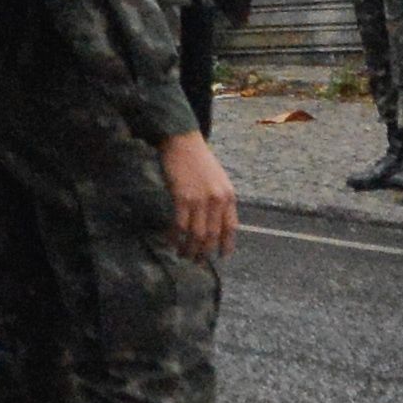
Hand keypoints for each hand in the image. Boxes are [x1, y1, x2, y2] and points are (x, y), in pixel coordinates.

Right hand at [159, 128, 238, 261]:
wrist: (183, 141)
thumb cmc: (199, 160)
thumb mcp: (219, 180)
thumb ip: (221, 200)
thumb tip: (216, 223)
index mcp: (229, 196)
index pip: (230, 227)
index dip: (226, 245)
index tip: (221, 256)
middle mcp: (218, 200)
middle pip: (212, 234)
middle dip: (204, 251)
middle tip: (196, 261)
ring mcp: (200, 199)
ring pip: (196, 234)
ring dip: (189, 248)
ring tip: (183, 255)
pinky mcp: (182, 197)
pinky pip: (180, 224)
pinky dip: (175, 236)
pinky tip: (171, 241)